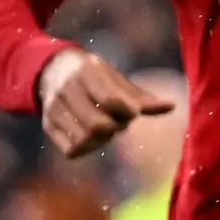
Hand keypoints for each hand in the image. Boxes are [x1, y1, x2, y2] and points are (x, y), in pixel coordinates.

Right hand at [36, 46, 170, 157]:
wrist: (51, 70)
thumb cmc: (93, 75)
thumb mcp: (115, 78)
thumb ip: (140, 96)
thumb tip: (171, 107)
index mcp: (86, 71)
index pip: (111, 100)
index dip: (127, 112)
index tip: (131, 111)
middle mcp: (66, 89)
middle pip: (97, 125)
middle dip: (114, 128)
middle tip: (117, 122)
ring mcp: (54, 108)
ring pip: (83, 140)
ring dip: (101, 141)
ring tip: (104, 130)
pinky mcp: (47, 125)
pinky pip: (71, 150)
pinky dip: (87, 149)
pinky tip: (91, 138)